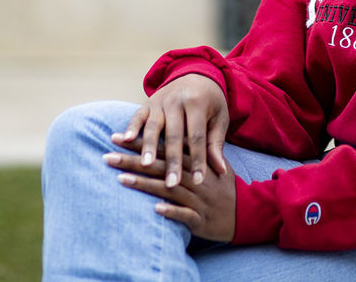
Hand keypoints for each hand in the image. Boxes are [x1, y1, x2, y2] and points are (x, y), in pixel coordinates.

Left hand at [104, 149, 235, 241]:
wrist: (247, 211)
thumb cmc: (223, 185)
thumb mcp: (210, 161)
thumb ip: (191, 149)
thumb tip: (171, 137)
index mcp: (194, 160)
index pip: (163, 147)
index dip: (140, 142)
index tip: (117, 137)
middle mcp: (193, 176)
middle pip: (160, 165)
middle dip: (132, 161)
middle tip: (107, 156)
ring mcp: (197, 197)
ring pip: (168, 188)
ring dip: (145, 185)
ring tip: (121, 180)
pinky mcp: (201, 218)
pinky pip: (185, 214)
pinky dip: (171, 211)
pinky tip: (155, 209)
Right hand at [111, 75, 228, 189]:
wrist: (196, 73)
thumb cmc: (211, 101)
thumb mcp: (219, 118)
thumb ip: (216, 143)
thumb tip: (221, 171)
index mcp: (198, 103)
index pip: (197, 136)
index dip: (198, 160)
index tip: (199, 181)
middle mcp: (177, 100)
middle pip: (174, 134)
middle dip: (173, 161)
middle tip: (172, 184)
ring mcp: (160, 101)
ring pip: (154, 126)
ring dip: (149, 146)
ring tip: (146, 165)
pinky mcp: (148, 103)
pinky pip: (138, 115)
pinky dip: (132, 126)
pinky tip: (126, 140)